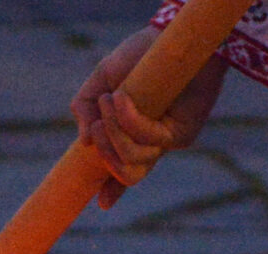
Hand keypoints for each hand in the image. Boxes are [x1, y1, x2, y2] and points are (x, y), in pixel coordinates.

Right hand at [71, 27, 228, 209]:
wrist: (171, 35)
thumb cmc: (140, 55)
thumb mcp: (103, 79)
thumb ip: (85, 108)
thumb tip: (85, 142)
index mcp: (134, 135)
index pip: (124, 170)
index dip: (112, 189)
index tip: (101, 203)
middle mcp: (153, 142)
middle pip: (128, 174)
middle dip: (105, 155)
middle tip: (96, 127)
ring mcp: (168, 140)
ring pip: (135, 160)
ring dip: (115, 134)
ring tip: (108, 99)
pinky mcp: (182, 133)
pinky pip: (149, 139)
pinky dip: (129, 121)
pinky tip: (120, 97)